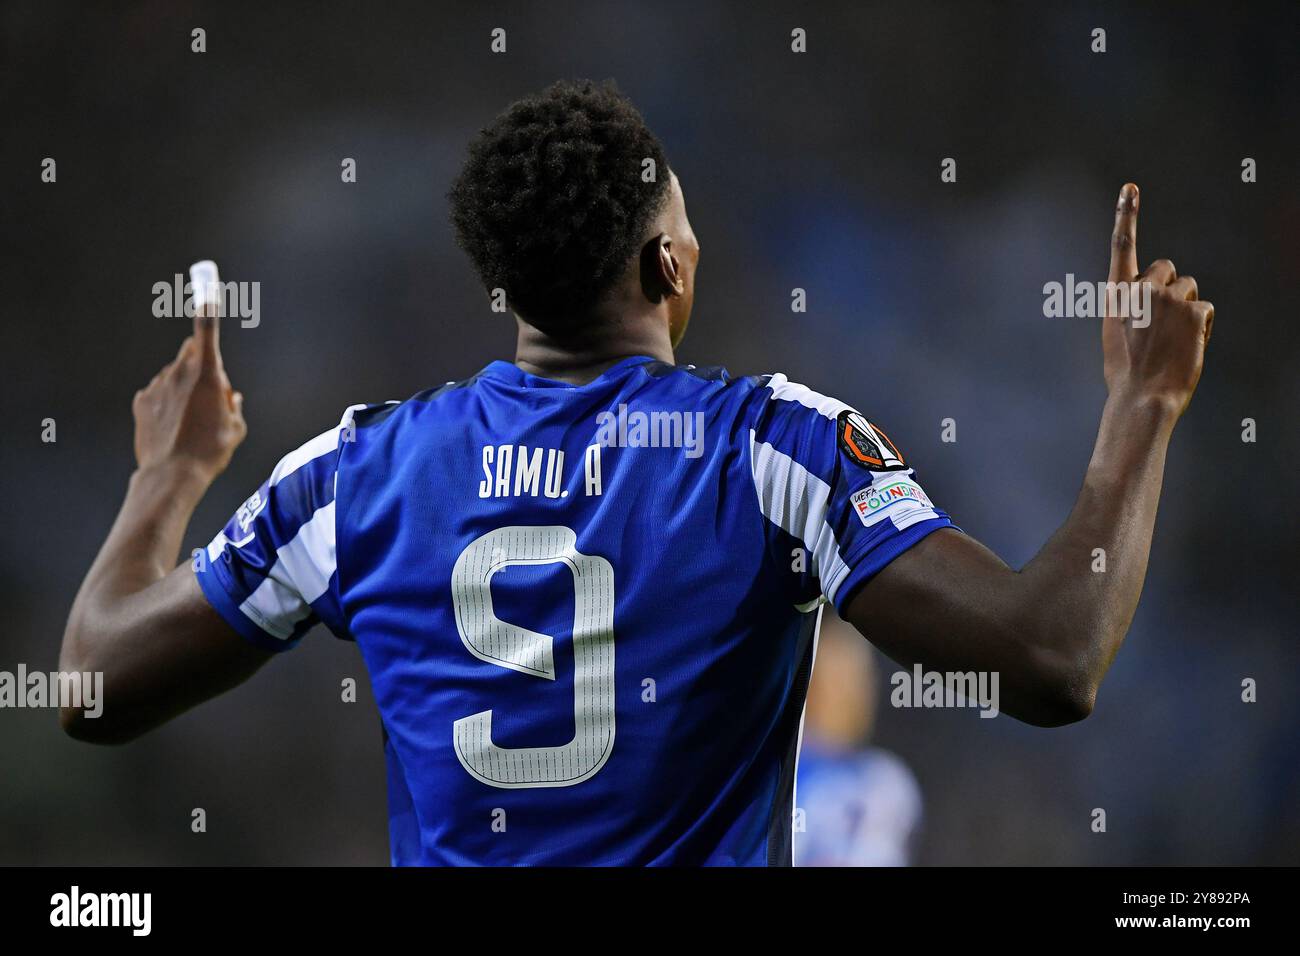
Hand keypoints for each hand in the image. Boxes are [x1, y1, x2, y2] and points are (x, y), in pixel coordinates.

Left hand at [132, 297, 246, 481]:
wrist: (172, 475)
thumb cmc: (210, 451)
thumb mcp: (236, 428)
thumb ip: (234, 404)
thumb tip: (230, 395)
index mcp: (208, 374)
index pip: (207, 330)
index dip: (209, 306)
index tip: (207, 284)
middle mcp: (180, 372)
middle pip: (191, 352)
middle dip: (202, 364)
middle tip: (211, 395)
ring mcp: (158, 385)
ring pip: (174, 374)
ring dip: (184, 388)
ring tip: (191, 422)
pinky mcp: (142, 400)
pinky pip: (158, 392)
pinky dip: (166, 402)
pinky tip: (173, 427)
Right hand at [1102, 183, 1214, 416]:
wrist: (1141, 397)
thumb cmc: (1125, 374)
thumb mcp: (1116, 334)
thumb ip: (1131, 309)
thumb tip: (1154, 304)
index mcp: (1115, 297)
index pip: (1121, 247)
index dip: (1125, 215)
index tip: (1130, 189)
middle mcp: (1141, 290)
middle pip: (1166, 269)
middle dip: (1170, 287)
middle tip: (1163, 320)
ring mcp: (1168, 299)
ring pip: (1189, 289)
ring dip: (1185, 310)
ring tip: (1172, 340)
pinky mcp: (1193, 310)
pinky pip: (1203, 310)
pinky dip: (1199, 328)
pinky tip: (1186, 347)